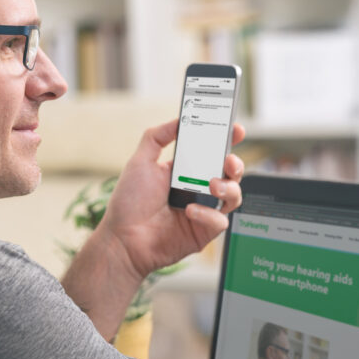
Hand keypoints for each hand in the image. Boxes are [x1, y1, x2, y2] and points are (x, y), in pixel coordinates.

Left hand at [97, 119, 245, 278]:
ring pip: (233, 195)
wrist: (123, 238)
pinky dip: (208, 214)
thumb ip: (157, 137)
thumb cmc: (129, 203)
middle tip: (228, 161)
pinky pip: (220, 220)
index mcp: (185, 171)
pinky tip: (189, 211)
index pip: (212, 152)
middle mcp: (197, 189)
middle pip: (230, 173)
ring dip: (228, 187)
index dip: (227, 140)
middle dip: (236, 163)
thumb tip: (178, 120)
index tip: (236, 130)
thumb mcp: (140, 162)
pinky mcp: (204, 231)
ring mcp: (203, 210)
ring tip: (211, 186)